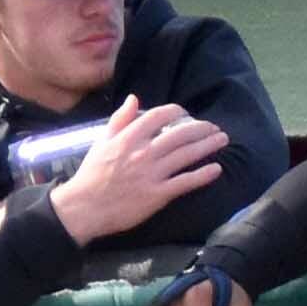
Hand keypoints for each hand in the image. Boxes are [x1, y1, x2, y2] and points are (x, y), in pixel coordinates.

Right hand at [49, 96, 228, 245]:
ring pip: (186, 155)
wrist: (84, 207)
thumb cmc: (91, 175)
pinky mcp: (157, 195)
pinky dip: (203, 175)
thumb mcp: (101, 141)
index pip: (159, 116)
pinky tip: (216, 169)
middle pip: (180, 135)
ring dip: (207, 146)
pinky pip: (185, 182)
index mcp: (129, 138)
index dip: (176, 112)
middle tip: (215, 128)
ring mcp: (152, 174)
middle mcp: (144, 152)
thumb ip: (120, 120)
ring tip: (222, 141)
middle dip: (202, 128)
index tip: (186, 113)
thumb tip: (134, 98)